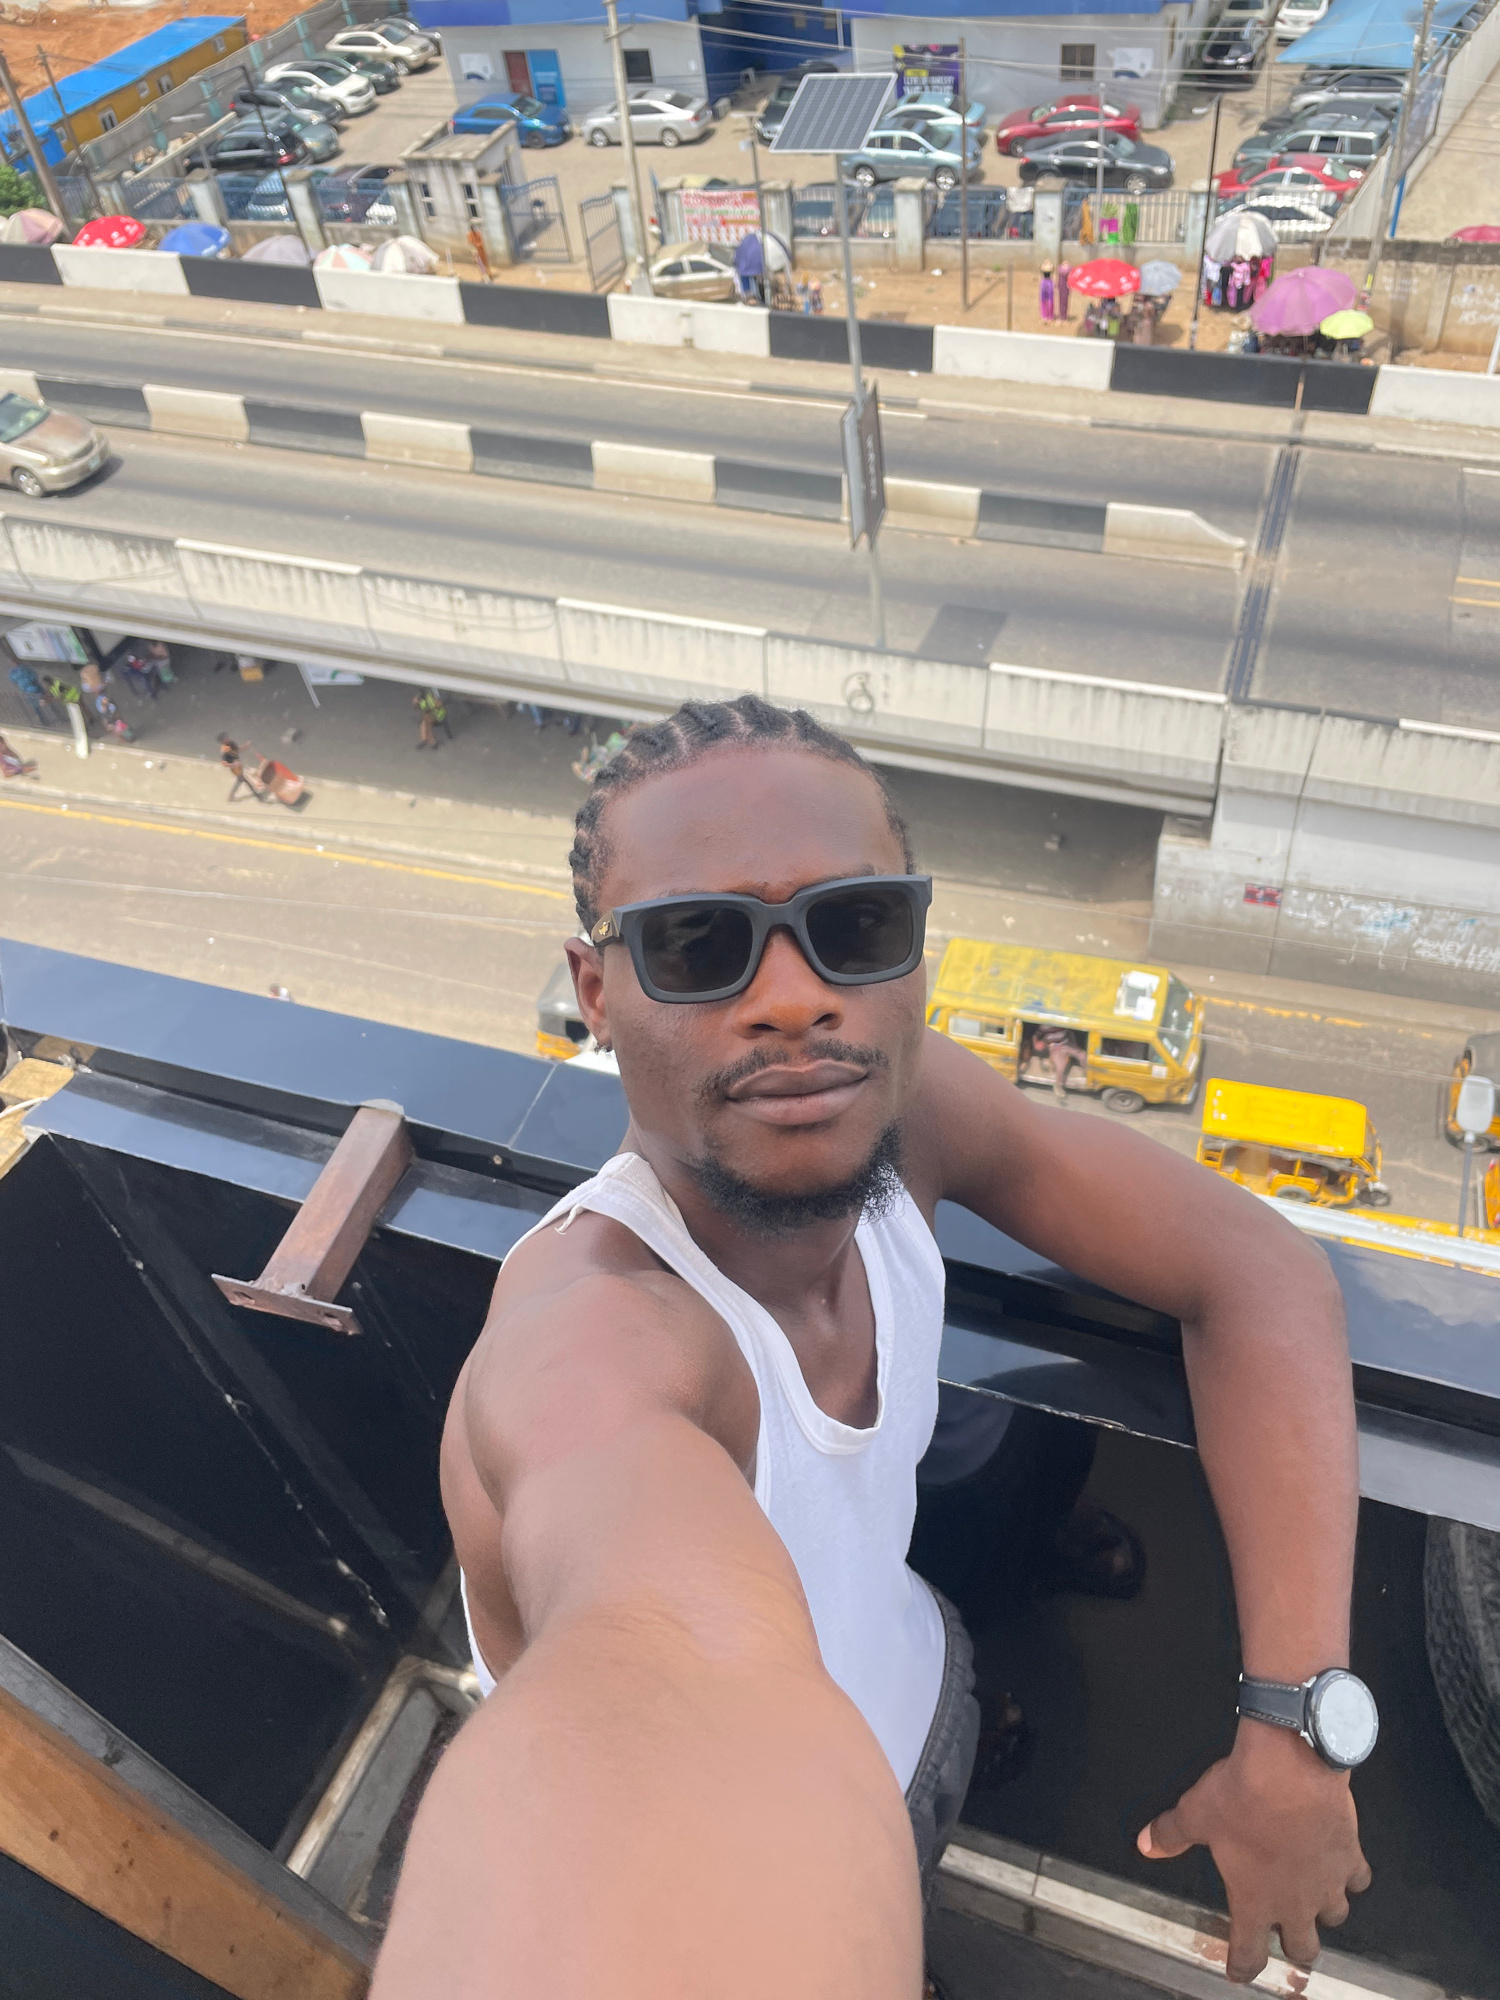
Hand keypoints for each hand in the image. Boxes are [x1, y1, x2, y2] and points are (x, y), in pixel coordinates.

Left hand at [1138, 1722, 1371, 1982]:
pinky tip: (1343, 1867)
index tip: (1239, 1973)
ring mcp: (1328, 1883)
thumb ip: (1171, 1834)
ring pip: (1335, 1915)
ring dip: (1324, 1911)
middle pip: (1303, 1947)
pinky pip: (1358, 1879)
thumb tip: (1146, 1844)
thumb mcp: (1195, 1814)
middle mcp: (1296, 1903)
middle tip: (1288, 1940)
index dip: (1242, 1967)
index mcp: (1254, 1901)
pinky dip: (1351, 1876)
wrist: (1291, 1768)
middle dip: (1295, 1948)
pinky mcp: (1351, 1857)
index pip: (1248, 1953)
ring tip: (1315, 1899)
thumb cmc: (1241, 1796)